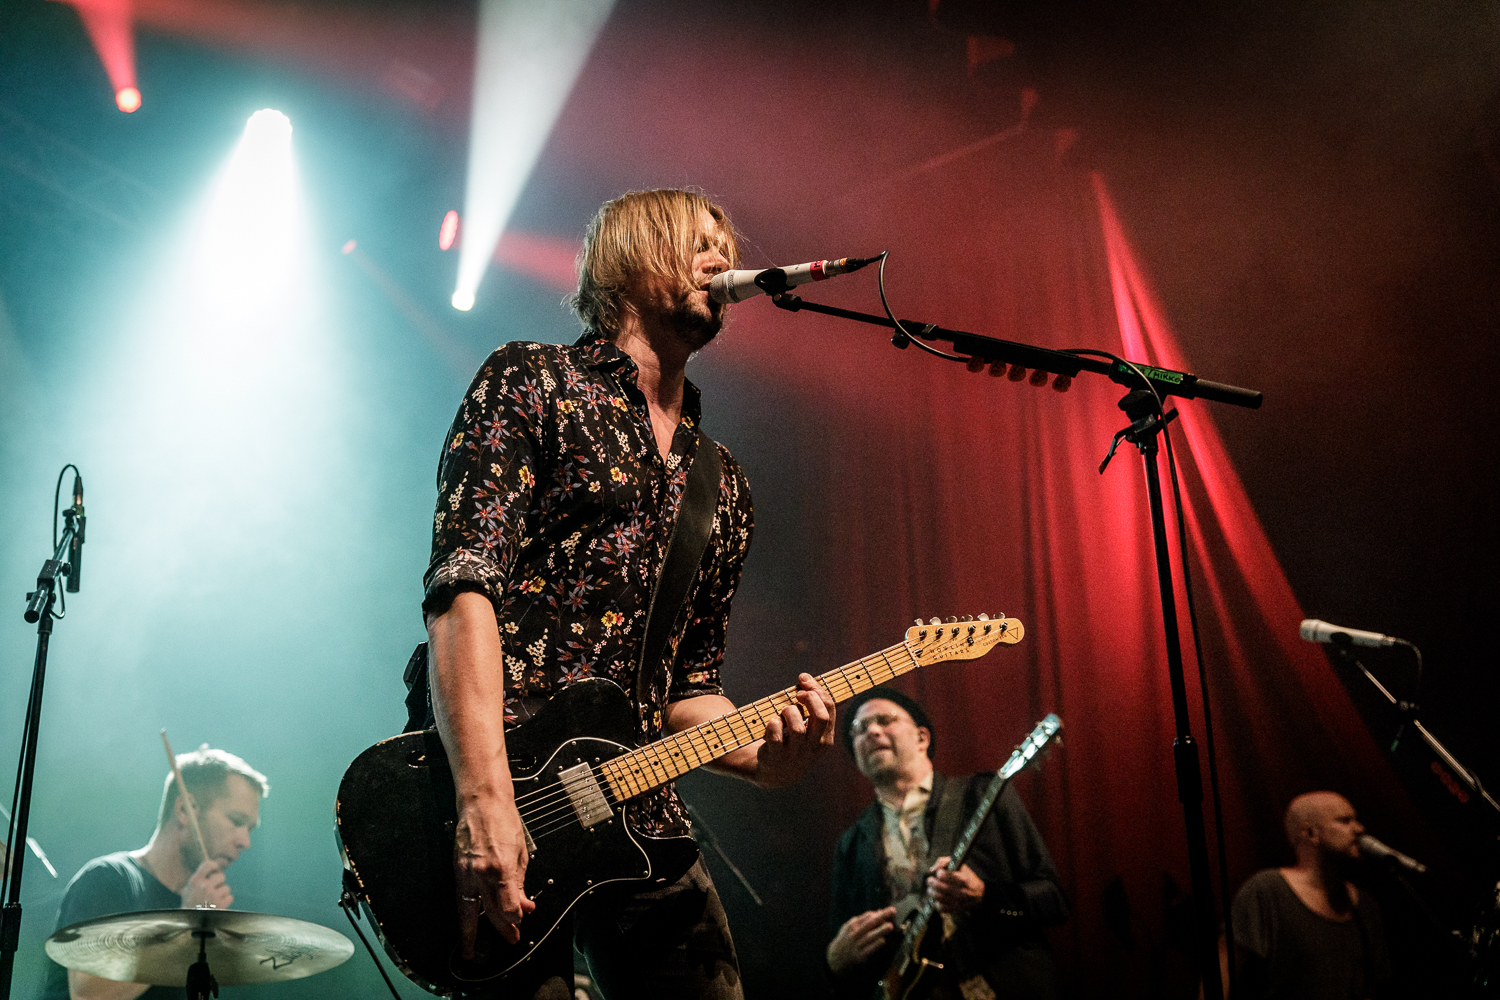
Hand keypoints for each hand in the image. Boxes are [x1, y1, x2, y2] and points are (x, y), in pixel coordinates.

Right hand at [180, 859, 231, 909]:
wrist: (190, 923)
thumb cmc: (189, 905)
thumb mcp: (187, 890)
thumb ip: (197, 879)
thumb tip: (208, 868)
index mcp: (195, 881)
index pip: (208, 864)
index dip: (214, 866)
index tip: (215, 871)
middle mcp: (205, 886)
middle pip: (221, 876)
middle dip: (219, 882)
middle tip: (213, 889)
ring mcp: (213, 895)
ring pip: (226, 887)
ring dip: (222, 893)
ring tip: (214, 899)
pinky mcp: (221, 904)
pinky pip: (230, 897)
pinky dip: (226, 901)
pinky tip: (218, 905)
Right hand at [453, 793, 535, 955]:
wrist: (481, 803)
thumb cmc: (504, 821)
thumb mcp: (521, 852)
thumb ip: (520, 883)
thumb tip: (525, 906)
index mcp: (502, 868)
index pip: (508, 907)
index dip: (515, 919)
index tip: (519, 923)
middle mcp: (482, 873)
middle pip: (490, 912)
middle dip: (501, 929)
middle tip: (510, 940)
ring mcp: (466, 872)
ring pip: (468, 911)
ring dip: (471, 933)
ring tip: (471, 950)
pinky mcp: (457, 870)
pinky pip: (461, 898)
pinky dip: (465, 913)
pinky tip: (467, 923)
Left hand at [755, 673, 835, 788]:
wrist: (776, 773)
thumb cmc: (794, 743)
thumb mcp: (811, 731)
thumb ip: (816, 709)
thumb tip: (811, 680)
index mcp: (825, 739)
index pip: (829, 708)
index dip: (817, 690)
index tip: (803, 680)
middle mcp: (813, 747)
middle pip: (820, 717)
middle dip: (809, 698)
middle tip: (797, 694)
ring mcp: (795, 753)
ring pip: (797, 727)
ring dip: (788, 712)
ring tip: (783, 712)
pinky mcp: (776, 756)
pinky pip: (776, 736)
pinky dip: (773, 724)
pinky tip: (772, 723)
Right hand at [827, 906, 896, 972]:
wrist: (837, 956)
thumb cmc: (848, 937)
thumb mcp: (851, 926)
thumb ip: (864, 919)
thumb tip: (879, 911)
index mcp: (852, 925)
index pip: (867, 917)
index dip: (879, 913)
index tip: (890, 910)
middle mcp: (855, 934)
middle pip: (869, 924)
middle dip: (881, 917)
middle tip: (892, 911)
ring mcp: (857, 945)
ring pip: (870, 936)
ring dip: (880, 931)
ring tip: (890, 926)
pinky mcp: (860, 956)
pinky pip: (869, 949)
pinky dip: (875, 945)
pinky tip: (883, 940)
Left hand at [926, 857, 984, 914]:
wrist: (979, 894)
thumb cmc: (967, 877)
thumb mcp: (960, 865)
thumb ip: (944, 862)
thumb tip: (932, 870)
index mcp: (962, 879)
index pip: (943, 875)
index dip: (939, 873)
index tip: (939, 873)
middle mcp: (960, 891)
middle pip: (938, 886)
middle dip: (931, 882)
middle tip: (930, 880)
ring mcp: (958, 902)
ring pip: (937, 897)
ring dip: (931, 892)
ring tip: (932, 889)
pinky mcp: (955, 910)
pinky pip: (941, 907)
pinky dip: (937, 902)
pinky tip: (938, 899)